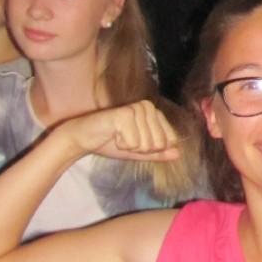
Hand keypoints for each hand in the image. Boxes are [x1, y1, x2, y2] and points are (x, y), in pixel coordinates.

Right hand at [61, 101, 181, 163]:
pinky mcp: (124, 115)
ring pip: (147, 144)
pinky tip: (113, 135)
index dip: (151, 148)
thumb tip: (178, 154)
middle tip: (124, 139)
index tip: (134, 142)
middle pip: (159, 143)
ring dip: (130, 147)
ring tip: (118, 136)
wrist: (83, 139)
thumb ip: (158, 152)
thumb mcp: (138, 151)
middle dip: (141, 149)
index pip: (170, 140)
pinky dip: (122, 145)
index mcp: (153, 112)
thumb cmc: (109, 143)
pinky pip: (134, 143)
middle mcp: (147, 107)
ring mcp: (136, 109)